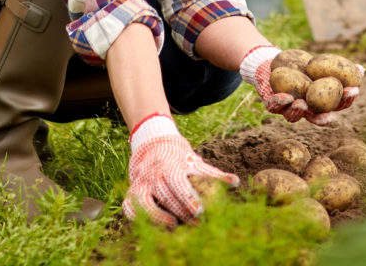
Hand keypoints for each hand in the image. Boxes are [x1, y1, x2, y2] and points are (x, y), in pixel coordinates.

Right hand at [122, 114, 237, 225]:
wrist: (153, 141)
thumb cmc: (178, 155)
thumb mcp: (195, 161)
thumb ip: (213, 174)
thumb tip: (236, 183)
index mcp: (170, 164)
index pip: (177, 182)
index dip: (187, 197)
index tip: (199, 210)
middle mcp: (153, 173)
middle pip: (165, 194)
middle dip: (180, 210)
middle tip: (196, 223)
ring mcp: (141, 182)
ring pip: (144, 201)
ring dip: (158, 216)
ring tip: (174, 224)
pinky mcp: (132, 190)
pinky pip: (129, 206)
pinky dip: (137, 216)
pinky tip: (153, 224)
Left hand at [239, 45, 361, 125]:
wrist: (277, 64)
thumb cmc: (303, 67)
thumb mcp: (321, 65)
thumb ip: (339, 69)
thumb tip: (361, 69)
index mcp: (320, 102)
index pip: (337, 105)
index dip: (346, 100)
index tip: (353, 90)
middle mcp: (306, 109)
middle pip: (316, 118)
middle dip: (323, 118)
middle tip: (330, 115)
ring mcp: (288, 108)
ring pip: (293, 116)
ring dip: (298, 112)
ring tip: (302, 104)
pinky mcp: (272, 104)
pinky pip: (275, 106)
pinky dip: (279, 102)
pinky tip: (285, 96)